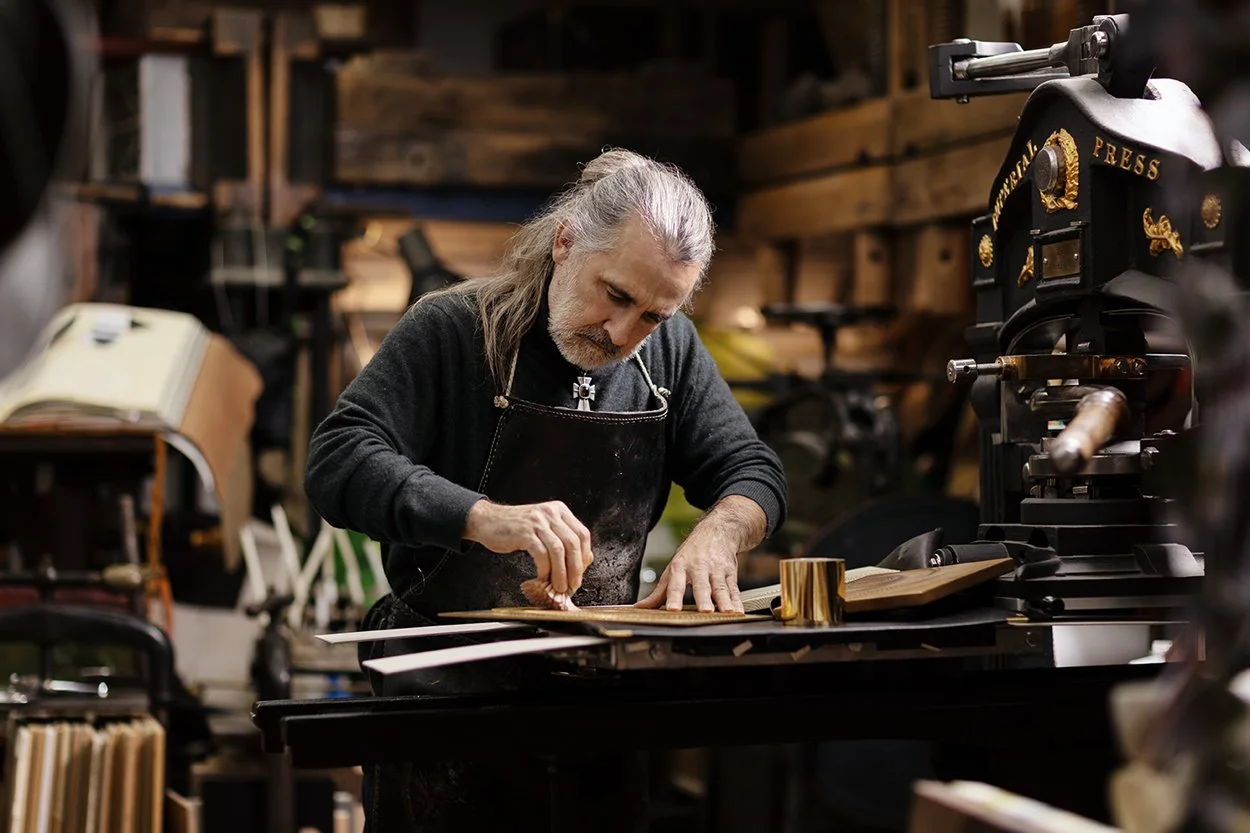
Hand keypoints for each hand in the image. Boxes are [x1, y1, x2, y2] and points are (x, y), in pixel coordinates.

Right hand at [464, 499, 592, 593]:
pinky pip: (541, 554)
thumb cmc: (516, 527)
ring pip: (559, 550)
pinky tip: (543, 578)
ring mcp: (537, 522)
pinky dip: (545, 569)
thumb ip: (561, 539)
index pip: (582, 534)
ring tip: (559, 586)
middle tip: (573, 584)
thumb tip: (581, 561)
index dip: (584, 556)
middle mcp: (551, 513)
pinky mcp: (524, 532)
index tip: (581, 573)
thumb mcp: (543, 527)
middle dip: (576, 568)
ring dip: (561, 573)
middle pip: (573, 543)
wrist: (488, 520)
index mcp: (559, 510)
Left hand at [636, 525, 741, 612]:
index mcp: (681, 567)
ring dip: (724, 601)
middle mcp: (699, 568)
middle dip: (704, 598)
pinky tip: (738, 611)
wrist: (716, 531)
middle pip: (701, 586)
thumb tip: (639, 608)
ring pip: (720, 587)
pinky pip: (734, 588)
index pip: (676, 584)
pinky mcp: (730, 573)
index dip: (674, 597)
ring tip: (728, 613)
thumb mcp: (672, 569)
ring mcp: (716, 570)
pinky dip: (737, 600)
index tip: (672, 610)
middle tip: (705, 612)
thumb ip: (659, 593)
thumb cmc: (691, 554)